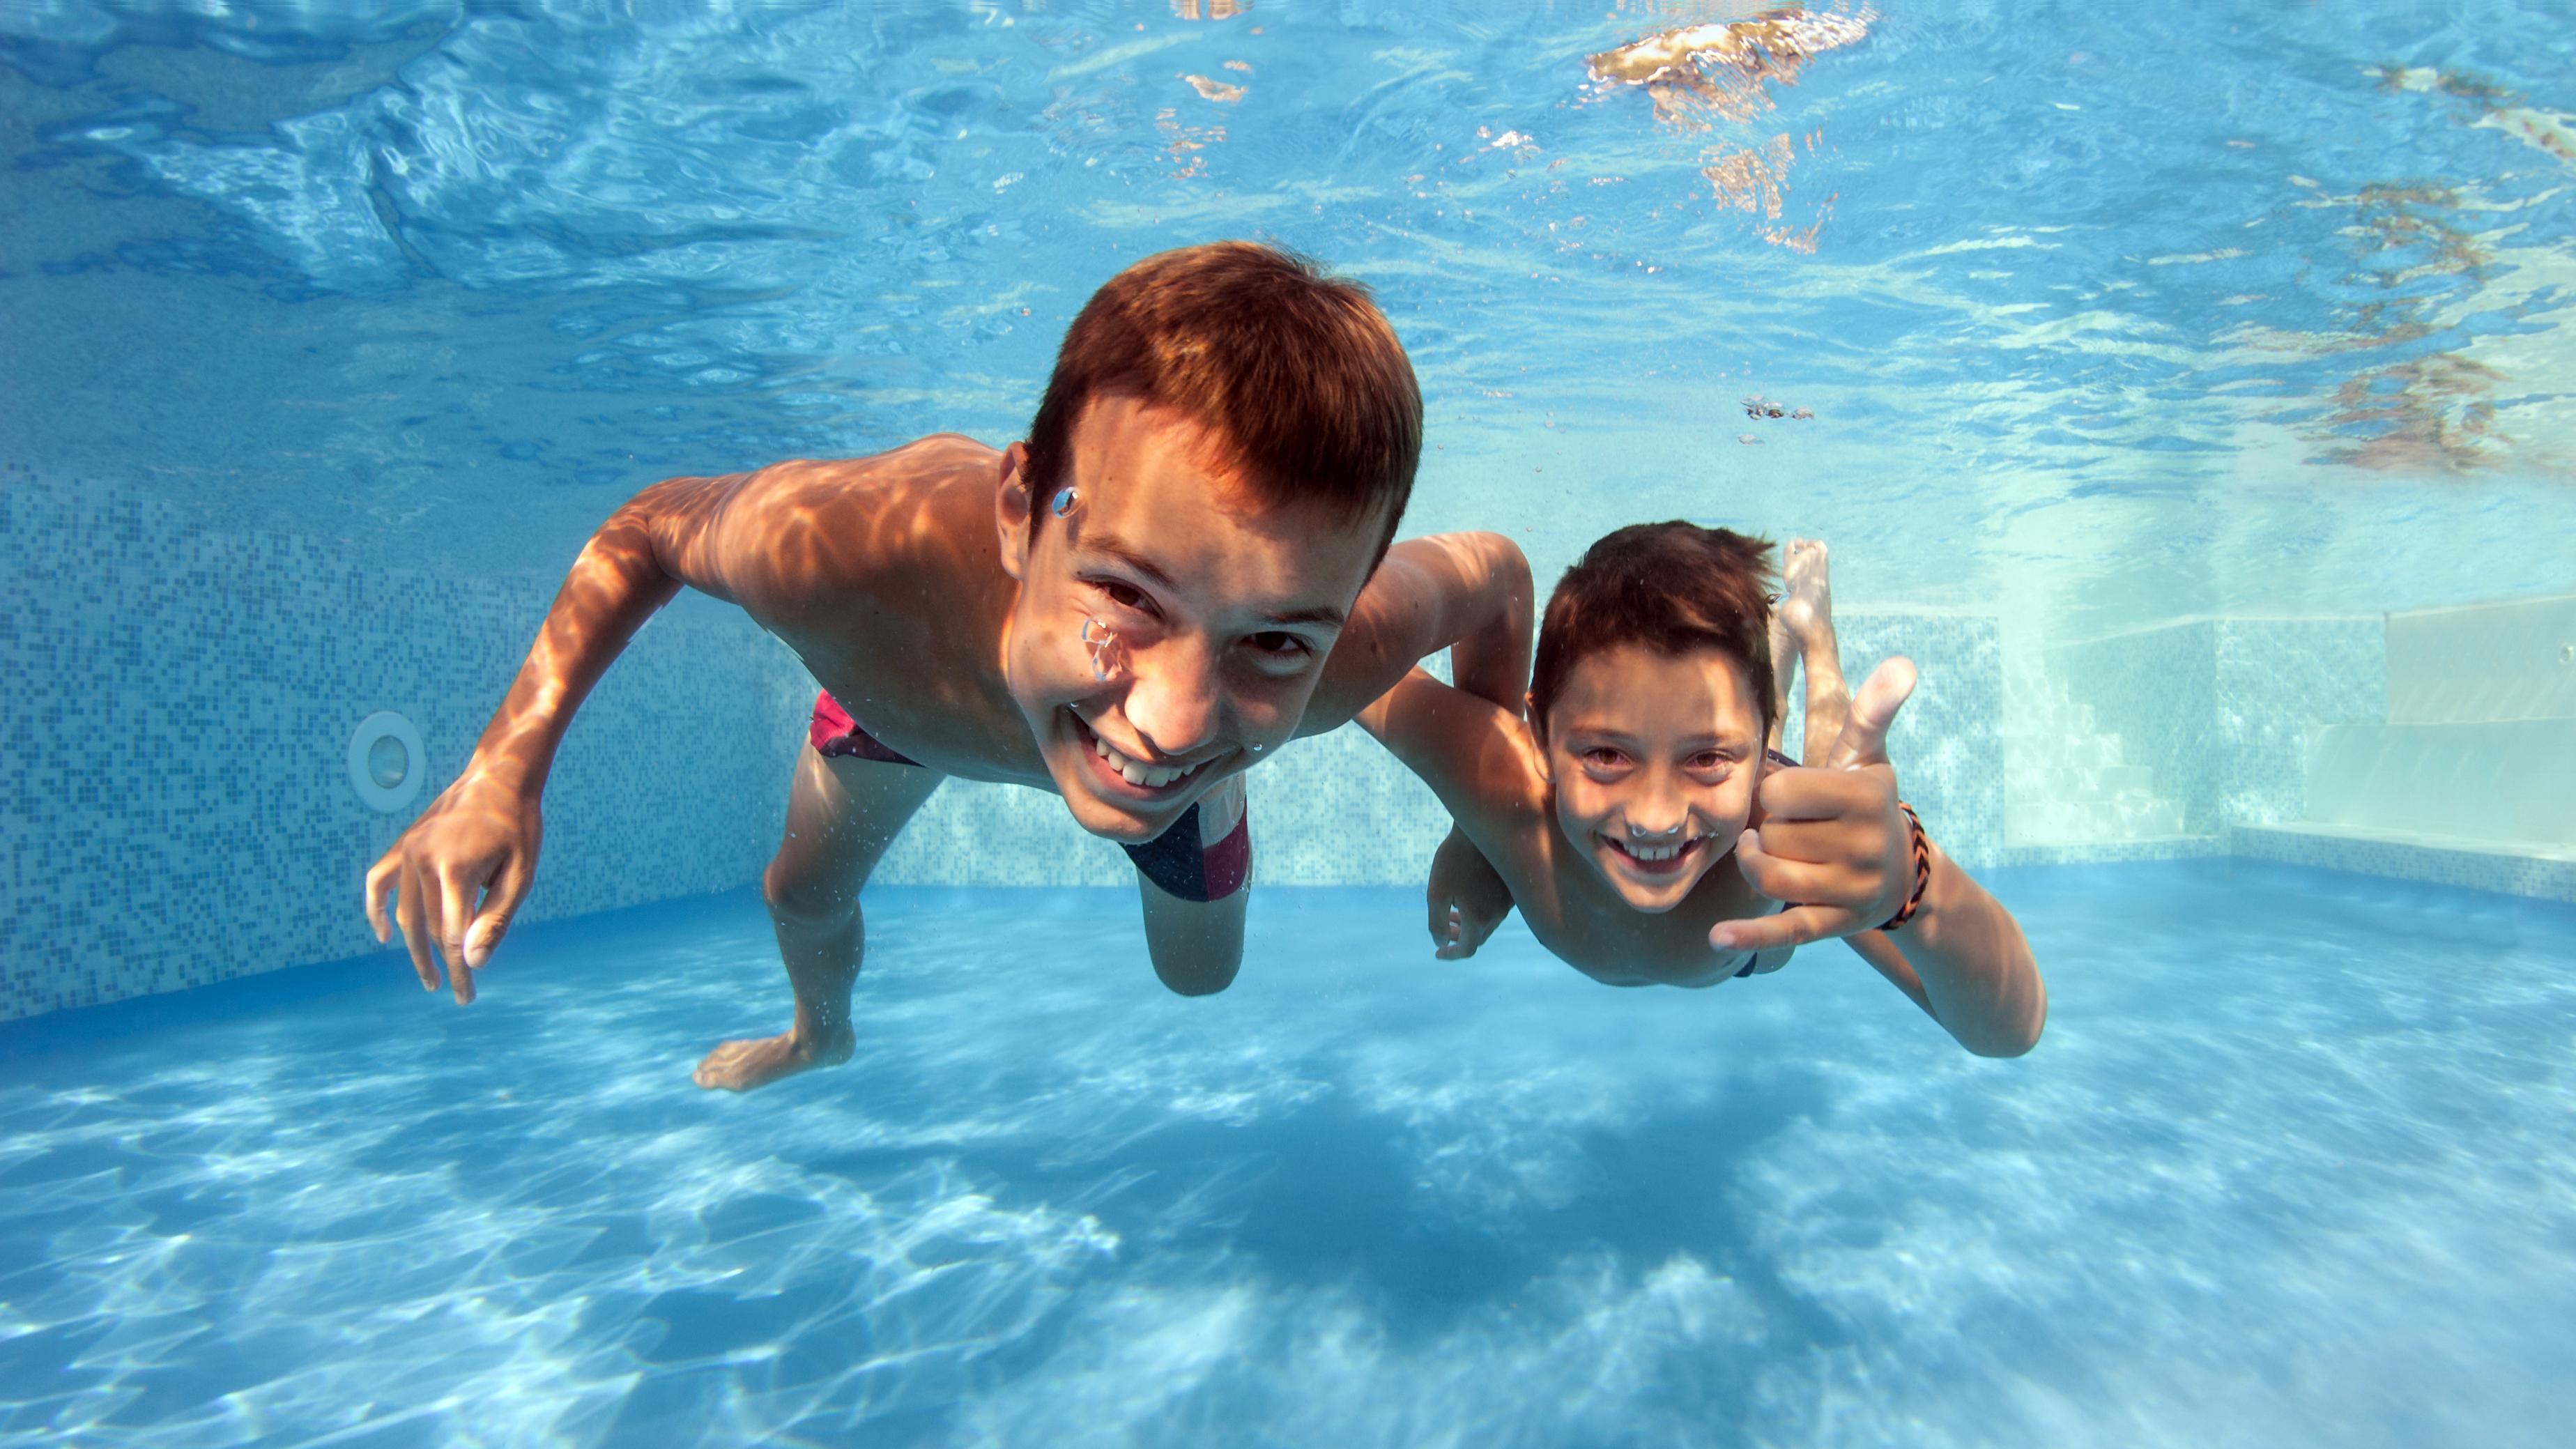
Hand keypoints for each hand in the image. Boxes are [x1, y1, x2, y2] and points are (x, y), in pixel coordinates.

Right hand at [363, 769, 542, 1002]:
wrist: (499, 777)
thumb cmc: (518, 827)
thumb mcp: (520, 874)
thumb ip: (495, 918)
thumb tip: (473, 963)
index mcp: (455, 870)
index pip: (452, 936)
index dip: (459, 971)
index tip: (467, 995)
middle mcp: (422, 860)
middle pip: (427, 929)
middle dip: (441, 965)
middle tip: (455, 992)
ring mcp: (407, 851)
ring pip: (405, 912)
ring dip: (414, 948)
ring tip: (428, 974)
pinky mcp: (402, 844)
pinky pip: (379, 882)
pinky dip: (377, 909)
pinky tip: (385, 935)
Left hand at [1426, 825, 1513, 959]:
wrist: (1481, 829)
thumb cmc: (1454, 859)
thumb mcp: (1436, 893)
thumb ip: (1437, 923)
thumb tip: (1440, 943)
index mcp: (1478, 919)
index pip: (1466, 949)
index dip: (1450, 954)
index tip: (1438, 953)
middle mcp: (1497, 915)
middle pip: (1478, 938)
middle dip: (1459, 937)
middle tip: (1444, 930)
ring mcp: (1508, 902)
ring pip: (1489, 924)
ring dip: (1470, 924)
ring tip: (1453, 912)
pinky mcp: (1513, 889)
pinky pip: (1498, 909)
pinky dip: (1482, 911)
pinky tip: (1470, 896)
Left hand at [1707, 657, 1915, 954]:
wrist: (1900, 874)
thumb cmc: (1864, 803)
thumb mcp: (1869, 756)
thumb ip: (1872, 710)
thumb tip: (1901, 662)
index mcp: (1867, 797)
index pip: (1779, 791)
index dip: (1774, 793)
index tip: (1792, 795)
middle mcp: (1867, 846)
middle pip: (1771, 835)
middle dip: (1770, 829)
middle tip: (1793, 828)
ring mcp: (1853, 890)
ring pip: (1769, 875)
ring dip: (1758, 864)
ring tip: (1769, 852)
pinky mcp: (1837, 925)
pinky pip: (1786, 931)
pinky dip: (1751, 936)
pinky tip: (1717, 938)